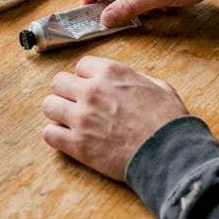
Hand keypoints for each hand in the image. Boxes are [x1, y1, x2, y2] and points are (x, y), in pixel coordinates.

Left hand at [41, 55, 189, 180]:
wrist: (169, 153)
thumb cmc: (168, 121)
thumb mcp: (159, 87)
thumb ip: (136, 80)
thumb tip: (130, 82)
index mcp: (110, 73)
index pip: (81, 66)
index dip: (87, 78)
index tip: (92, 87)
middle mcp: (91, 91)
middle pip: (58, 82)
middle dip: (68, 92)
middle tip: (78, 104)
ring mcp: (81, 117)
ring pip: (49, 105)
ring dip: (58, 112)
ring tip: (70, 121)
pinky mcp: (77, 144)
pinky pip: (49, 134)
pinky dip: (56, 136)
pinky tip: (68, 138)